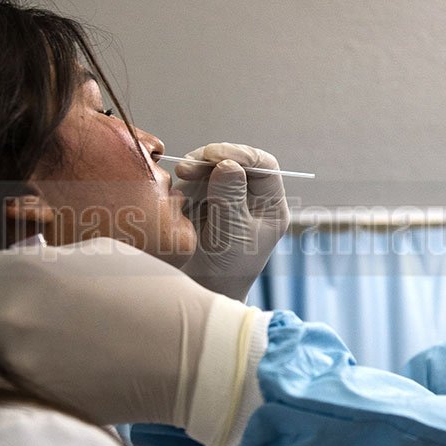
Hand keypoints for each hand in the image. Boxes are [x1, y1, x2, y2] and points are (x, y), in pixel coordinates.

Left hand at [0, 238, 262, 438]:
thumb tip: (22, 266)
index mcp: (17, 270)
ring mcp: (15, 362)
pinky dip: (23, 370)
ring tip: (39, 338)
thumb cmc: (154, 296)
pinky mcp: (33, 396)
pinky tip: (60, 361)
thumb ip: (46, 260)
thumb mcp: (99, 253)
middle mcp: (3, 316)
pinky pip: (8, 380)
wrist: (192, 356)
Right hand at [176, 143, 288, 300]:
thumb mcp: (232, 234)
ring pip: (211, 168)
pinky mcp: (203, 201)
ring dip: (194, 171)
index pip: (264, 166)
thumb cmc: (227, 270)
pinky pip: (194, 181)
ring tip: (180, 184)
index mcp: (269, 205)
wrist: (202, 290)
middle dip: (211, 161)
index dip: (241, 155)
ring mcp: (226, 197)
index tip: (214, 156)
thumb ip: (230, 199)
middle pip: (235, 161)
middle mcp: (250, 197)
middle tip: (187, 169)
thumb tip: (228, 164)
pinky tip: (176, 198)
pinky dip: (184, 184)